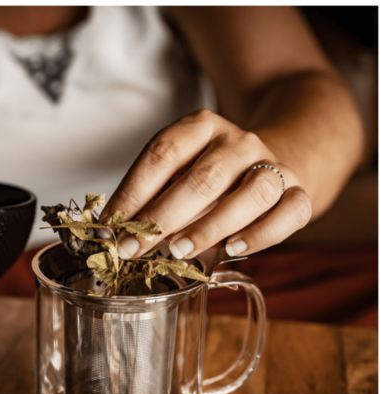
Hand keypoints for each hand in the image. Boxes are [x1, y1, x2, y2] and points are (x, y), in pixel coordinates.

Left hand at [101, 109, 311, 259]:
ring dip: (211, 225)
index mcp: (201, 127)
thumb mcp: (177, 174)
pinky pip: (289, 211)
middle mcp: (239, 141)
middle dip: (163, 217)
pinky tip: (234, 249)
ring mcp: (272, 164)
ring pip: (252, 192)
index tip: (111, 227)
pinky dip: (263, 233)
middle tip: (135, 247)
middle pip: (203, 177)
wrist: (264, 162)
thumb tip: (116, 231)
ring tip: (179, 250)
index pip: (162, 153)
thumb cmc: (208, 176)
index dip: (133, 192)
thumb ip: (152, 196)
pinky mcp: (297, 190)